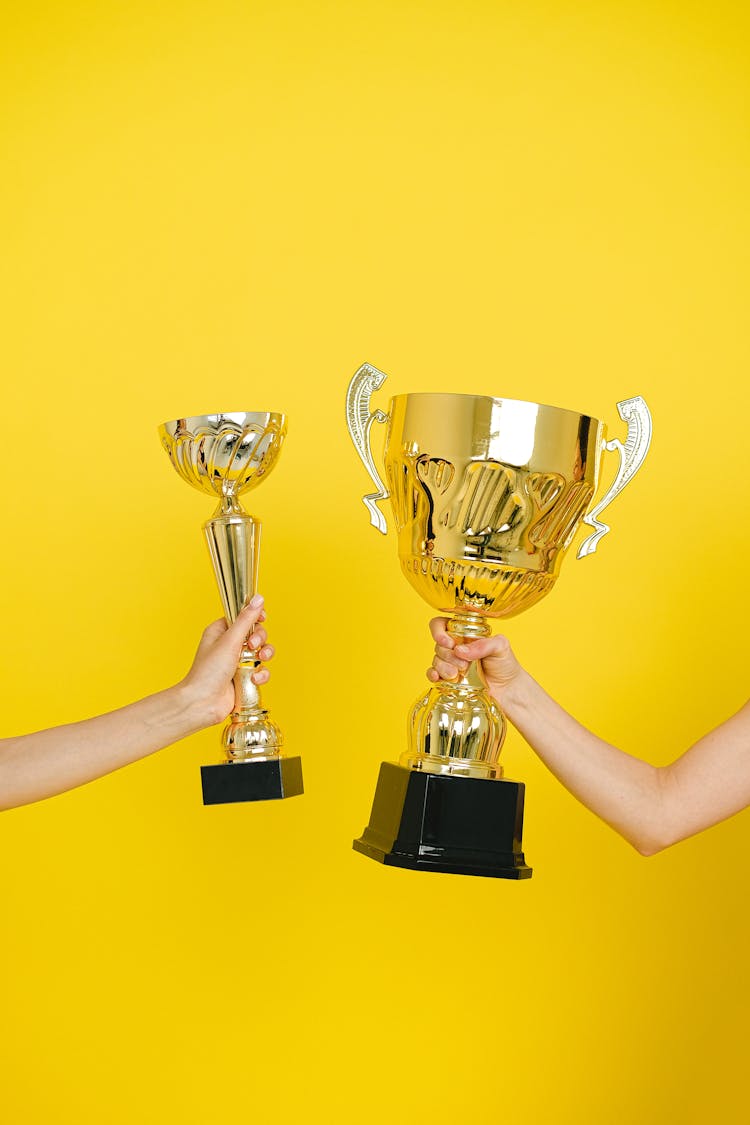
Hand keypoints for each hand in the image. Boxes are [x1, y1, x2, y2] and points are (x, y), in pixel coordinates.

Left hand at [180, 594, 274, 726]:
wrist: (203, 703)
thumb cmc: (208, 671)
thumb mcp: (229, 640)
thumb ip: (246, 619)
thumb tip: (258, 599)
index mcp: (221, 631)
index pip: (243, 616)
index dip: (255, 617)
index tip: (262, 619)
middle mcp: (229, 645)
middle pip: (256, 633)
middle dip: (260, 638)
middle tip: (253, 645)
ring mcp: (238, 662)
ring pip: (262, 652)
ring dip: (265, 655)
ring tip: (259, 660)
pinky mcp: (244, 677)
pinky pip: (261, 670)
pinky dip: (261, 674)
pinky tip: (254, 679)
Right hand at [427, 617, 523, 705]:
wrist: (508, 689)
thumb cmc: (505, 664)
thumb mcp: (500, 646)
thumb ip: (483, 644)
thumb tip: (460, 650)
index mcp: (465, 633)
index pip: (442, 624)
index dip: (439, 631)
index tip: (449, 643)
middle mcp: (456, 646)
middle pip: (438, 645)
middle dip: (448, 656)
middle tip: (464, 665)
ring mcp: (451, 662)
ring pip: (436, 659)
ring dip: (444, 667)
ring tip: (458, 674)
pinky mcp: (448, 678)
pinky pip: (433, 673)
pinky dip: (433, 675)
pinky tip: (438, 678)